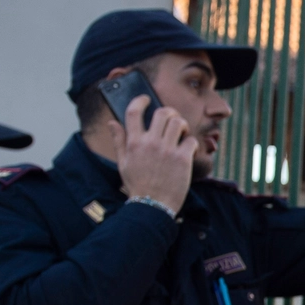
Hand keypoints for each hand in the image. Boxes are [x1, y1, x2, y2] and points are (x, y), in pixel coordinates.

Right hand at [108, 94, 194, 213]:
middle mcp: (150, 143)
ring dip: (182, 125)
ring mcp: (167, 150)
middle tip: (172, 120)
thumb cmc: (138, 185)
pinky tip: (189, 150)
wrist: (152, 206)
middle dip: (170, 112)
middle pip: (162, 112)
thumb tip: (111, 122)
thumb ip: (119, 141)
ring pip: (179, 122)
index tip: (146, 98)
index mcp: (134, 143)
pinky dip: (192, 143)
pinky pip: (191, 140)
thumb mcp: (123, 163)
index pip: (133, 112)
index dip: (140, 100)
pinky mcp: (182, 159)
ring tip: (182, 134)